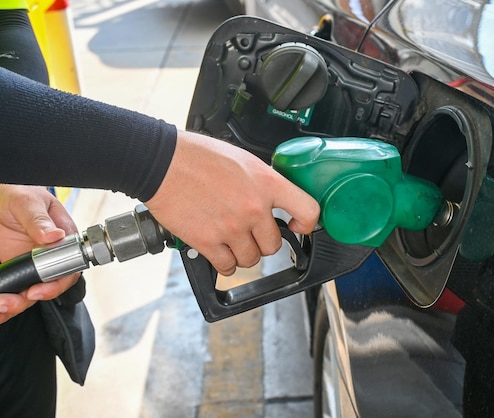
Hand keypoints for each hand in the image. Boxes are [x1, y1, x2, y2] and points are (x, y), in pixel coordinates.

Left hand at [0, 185, 80, 323]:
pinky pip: (8, 291)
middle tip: (9, 302)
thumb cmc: (17, 192)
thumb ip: (38, 219)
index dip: (55, 283)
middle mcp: (46, 256)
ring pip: (25, 295)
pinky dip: (1, 303)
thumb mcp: (26, 201)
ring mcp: (27, 265)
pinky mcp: (10, 270)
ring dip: (12, 305)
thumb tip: (55, 236)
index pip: (69, 268)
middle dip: (28, 299)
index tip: (36, 290)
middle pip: (47, 287)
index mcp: (61, 239)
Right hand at [145, 131, 319, 275]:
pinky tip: (219, 249)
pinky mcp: (208, 242)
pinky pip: (227, 267)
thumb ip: (263, 182)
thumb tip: (273, 200)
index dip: (307, 224)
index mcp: (267, 183)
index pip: (308, 211)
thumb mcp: (244, 160)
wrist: (161, 162)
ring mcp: (231, 227)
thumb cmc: (197, 155)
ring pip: (251, 259)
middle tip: (250, 231)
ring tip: (231, 238)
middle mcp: (254, 208)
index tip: (298, 226)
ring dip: (243, 253)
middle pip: (274, 245)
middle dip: (262, 241)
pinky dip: (224, 263)